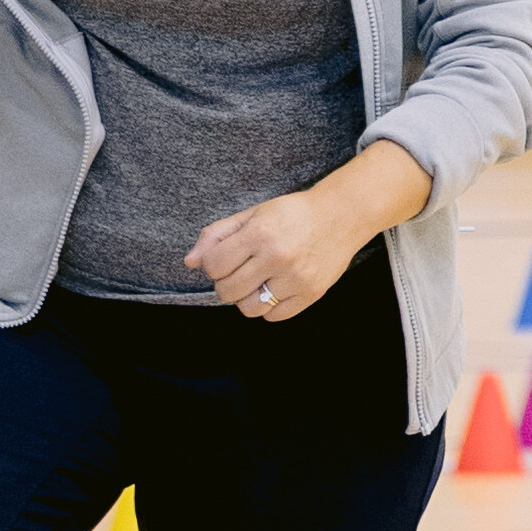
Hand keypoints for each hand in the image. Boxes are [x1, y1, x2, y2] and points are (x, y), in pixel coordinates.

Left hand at [184, 177, 379, 324]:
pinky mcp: (311, 294)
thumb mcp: (253, 215)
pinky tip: (275, 288)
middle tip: (240, 271)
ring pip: (249, 308)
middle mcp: (278, 257)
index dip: (213, 265)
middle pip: (227, 291)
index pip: (214, 266)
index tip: (225, 259)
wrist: (341, 215)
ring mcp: (296, 279)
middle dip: (226, 283)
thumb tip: (190, 263)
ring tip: (257, 282)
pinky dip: (269, 306)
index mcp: (260, 234)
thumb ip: (217, 235)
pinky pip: (274, 316)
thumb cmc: (292, 214)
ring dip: (246, 298)